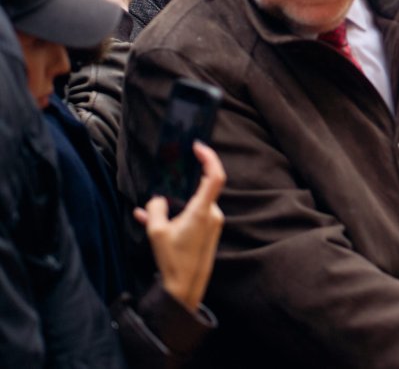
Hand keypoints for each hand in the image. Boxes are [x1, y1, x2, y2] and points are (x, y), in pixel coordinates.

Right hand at [134, 143, 225, 312]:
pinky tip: (147, 217)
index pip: (215, 177)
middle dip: (183, 182)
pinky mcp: (207, 232)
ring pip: (192, 203)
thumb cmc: (173, 260)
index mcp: (203, 211)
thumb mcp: (157, 232)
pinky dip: (174, 214)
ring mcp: (211, 224)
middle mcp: (212, 215)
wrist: (185, 288)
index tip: (198, 146)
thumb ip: (155, 209)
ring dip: (173, 202)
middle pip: (201, 188)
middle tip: (169, 171)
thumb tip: (156, 200)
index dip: (209, 158)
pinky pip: (190, 216)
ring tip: (147, 208)